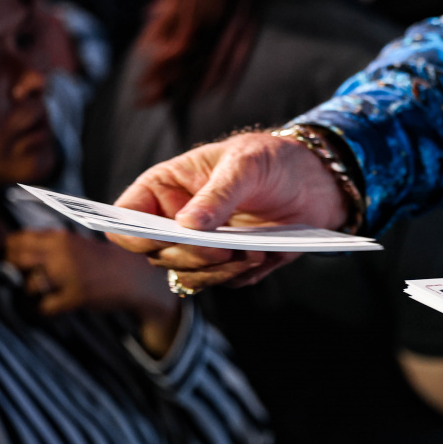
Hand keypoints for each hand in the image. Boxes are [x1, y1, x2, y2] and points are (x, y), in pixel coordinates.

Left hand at [5, 230, 180, 354]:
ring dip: (32, 292)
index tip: (14, 261)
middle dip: (14, 271)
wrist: (135, 278)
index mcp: (60, 237)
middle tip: (24, 278)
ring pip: (28, 285)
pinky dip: (45, 309)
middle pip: (15, 260)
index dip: (9, 252)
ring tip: (44, 293)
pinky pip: (44, 307)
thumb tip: (11, 250)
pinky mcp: (76, 297)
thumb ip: (48, 244)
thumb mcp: (75, 244)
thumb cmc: (102, 262)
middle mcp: (61, 253)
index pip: (16, 240)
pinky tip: (54, 305)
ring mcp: (69, 275)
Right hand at [110, 131, 348, 289]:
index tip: (159, 239)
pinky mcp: (229, 264)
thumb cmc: (272, 160)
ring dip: (216, 272)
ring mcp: (202, 245)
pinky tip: (264, 254)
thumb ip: (217, 194)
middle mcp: (177, 221)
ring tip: (252, 251)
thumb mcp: (245, 165)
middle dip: (189, 256)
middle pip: (158, 255)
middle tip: (221, 250)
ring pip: (188, 276)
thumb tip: (187, 225)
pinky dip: (240, 275)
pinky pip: (223, 283)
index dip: (133, 235)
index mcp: (165, 189)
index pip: (126, 219)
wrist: (316, 181)